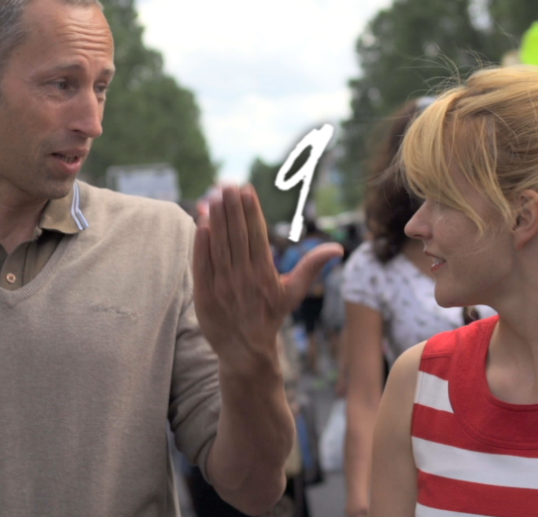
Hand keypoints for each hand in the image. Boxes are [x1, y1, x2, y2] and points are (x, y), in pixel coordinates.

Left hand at [193, 185, 341, 369]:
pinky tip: (200, 224)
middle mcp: (244, 278)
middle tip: (227, 185)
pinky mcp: (205, 295)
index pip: (257, 236)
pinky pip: (202, 265)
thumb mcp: (293, 292)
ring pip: (219, 247)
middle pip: (237, 237)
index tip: (246, 190)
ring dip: (215, 220)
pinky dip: (201, 245)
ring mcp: (223, 286)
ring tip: (212, 197)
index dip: (251, 212)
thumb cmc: (270, 316)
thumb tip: (337, 249)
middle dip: (232, 209)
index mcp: (266, 274)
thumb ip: (312, 266)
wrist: (246, 351)